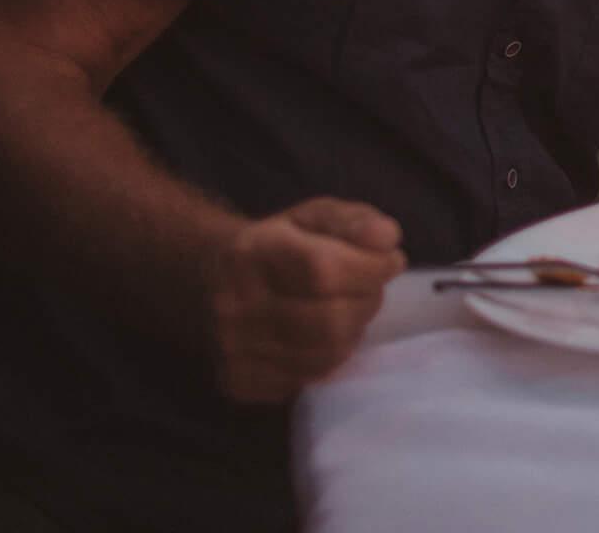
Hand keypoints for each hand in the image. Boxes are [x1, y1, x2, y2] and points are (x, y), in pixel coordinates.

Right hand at [206, 197, 404, 402]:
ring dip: (354, 331)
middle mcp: (234, 304)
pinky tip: (325, 336)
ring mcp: (232, 349)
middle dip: (367, 302)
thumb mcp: (314, 217)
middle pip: (329, 320)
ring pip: (324, 354)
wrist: (208, 282)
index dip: (369, 269)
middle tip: (371, 288)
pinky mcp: (238, 382)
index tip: (390, 261)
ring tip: (351, 309)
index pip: (323, 271)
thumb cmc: (276, 244)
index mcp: (252, 252)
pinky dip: (330, 357)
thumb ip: (354, 221)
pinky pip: (307, 378)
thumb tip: (387, 238)